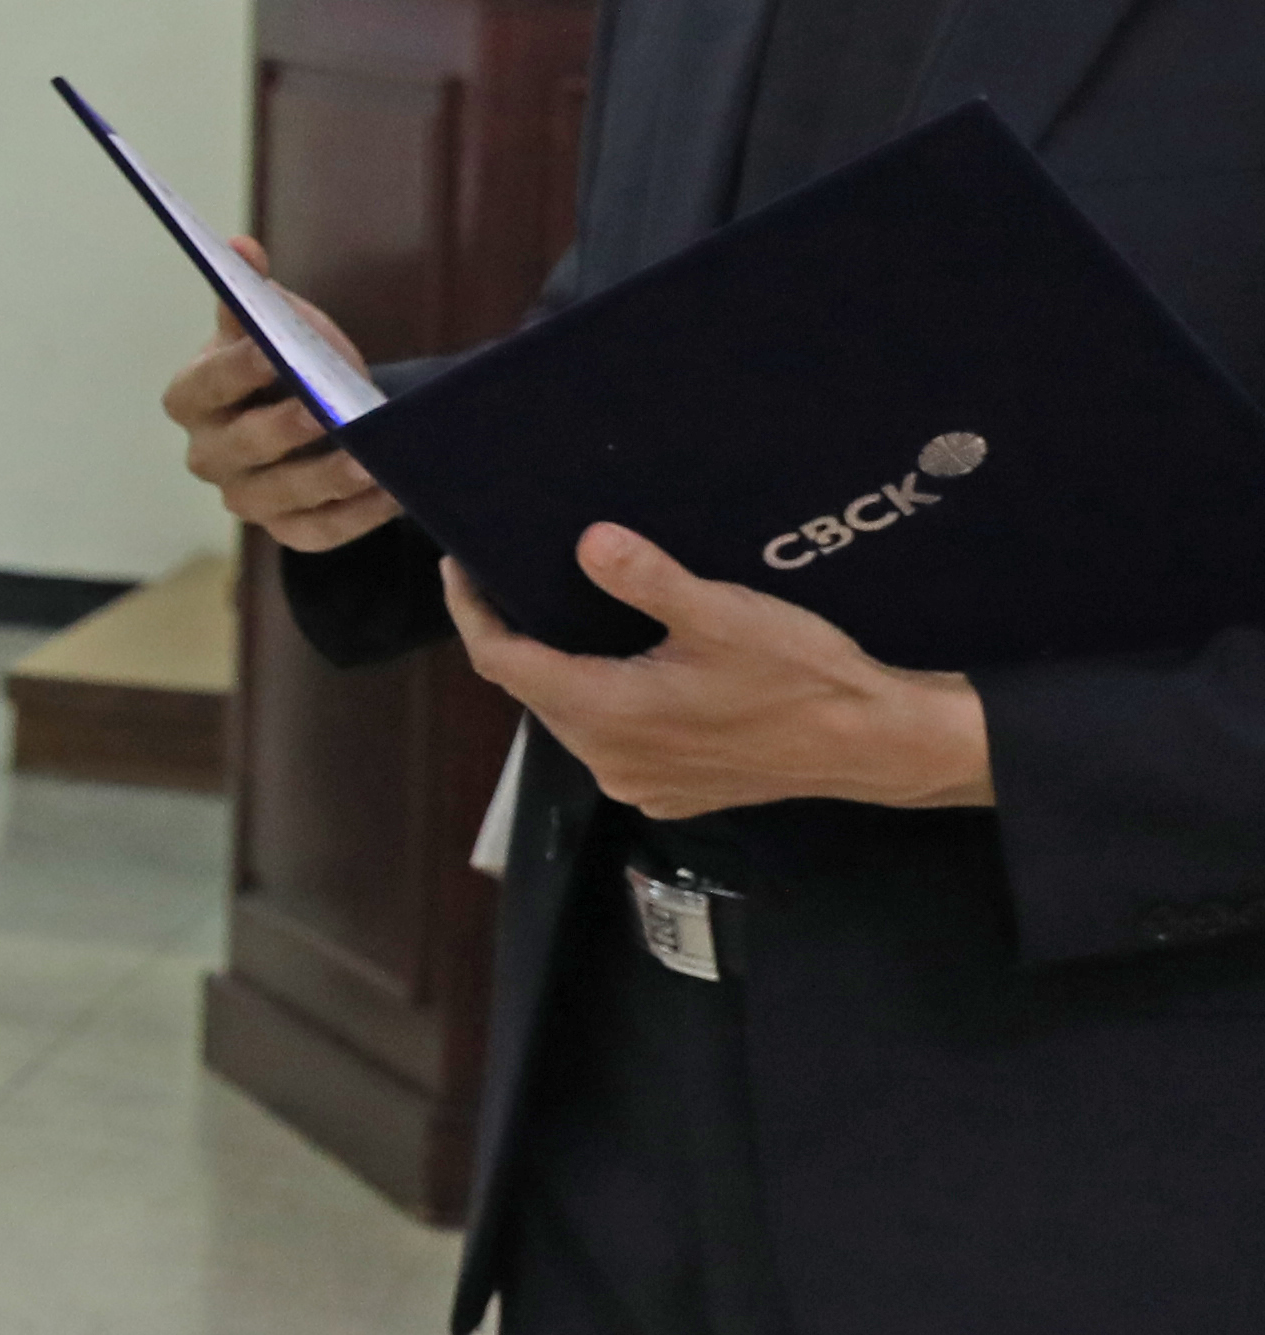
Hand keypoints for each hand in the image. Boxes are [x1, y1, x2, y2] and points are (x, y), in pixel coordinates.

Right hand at [162, 234, 395, 552]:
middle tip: (322, 412)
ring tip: (370, 461)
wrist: (322, 412)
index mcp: (193, 400)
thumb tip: (241, 248)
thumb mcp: (274, 326)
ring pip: (278, 496)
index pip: (200, 389)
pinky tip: (390, 491)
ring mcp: (247, 498)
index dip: (232, 372)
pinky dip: (355, 516)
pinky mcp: (290, 529)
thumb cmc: (287, 365)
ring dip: (325, 479)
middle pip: (238, 447)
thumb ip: (255, 295)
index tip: (270, 350)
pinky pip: (318, 531)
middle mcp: (210, 455)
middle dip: (280, 429)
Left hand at [451, 531, 995, 821]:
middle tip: (507, 579)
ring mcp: (640, 783)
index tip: (459, 567)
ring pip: (570, 718)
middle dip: (515, 637)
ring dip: (559, 671)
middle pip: (532, 691)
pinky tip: (619, 665)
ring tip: (558, 614)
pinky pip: (610, 740)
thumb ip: (646, 580)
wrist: (875, 744)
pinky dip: (599, 701)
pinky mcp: (671, 792)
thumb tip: (586, 542)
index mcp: (607, 714)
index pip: (502, 662)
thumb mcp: (722, 613)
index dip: (472, 613)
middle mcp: (609, 759)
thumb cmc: (801, 676)